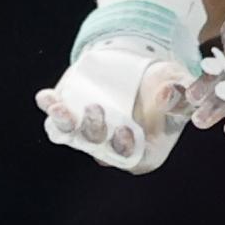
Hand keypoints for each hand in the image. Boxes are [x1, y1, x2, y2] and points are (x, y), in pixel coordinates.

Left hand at [36, 42, 197, 173]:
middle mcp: (114, 145)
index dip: (126, 149)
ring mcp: (91, 132)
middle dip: (95, 133)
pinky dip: (51, 108)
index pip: (133, 158)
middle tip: (96, 110)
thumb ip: (178, 94)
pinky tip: (46, 98)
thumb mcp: (178, 85)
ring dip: (67, 124)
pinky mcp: (74, 115)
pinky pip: (58, 118)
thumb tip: (165, 94)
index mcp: (144, 148)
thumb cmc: (165, 84)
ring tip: (60, 109)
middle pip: (101, 148)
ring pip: (75, 136)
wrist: (140, 66)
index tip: (124, 131)